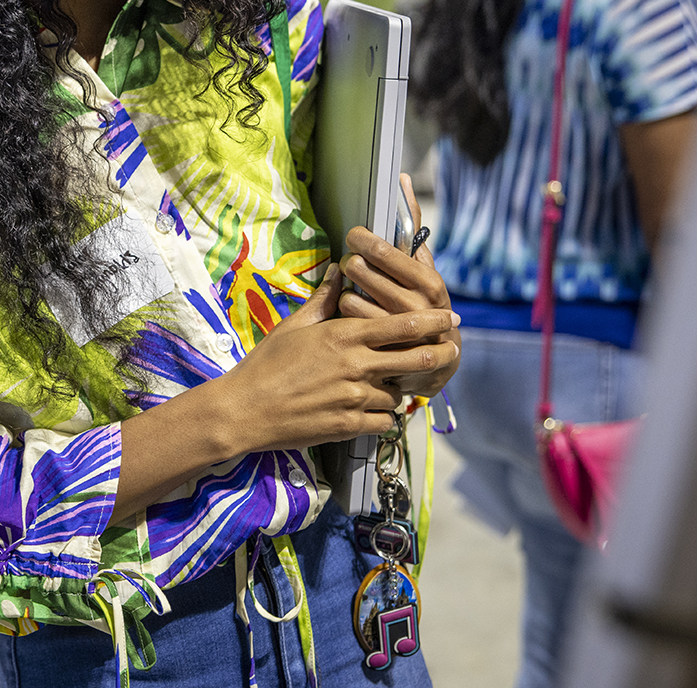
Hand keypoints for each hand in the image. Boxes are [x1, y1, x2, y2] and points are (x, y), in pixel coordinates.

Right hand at [216, 266, 459, 454]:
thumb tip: (339, 271)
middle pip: (416, 359)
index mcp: (343, 336)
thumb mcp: (293, 326)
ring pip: (398, 394)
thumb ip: (323, 300)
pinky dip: (382, 417)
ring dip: (396, 390)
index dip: (432, 321)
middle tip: (452, 350)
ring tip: (384, 387)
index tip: (450, 318)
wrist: (244, 409)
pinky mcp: (349, 426)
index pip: (402, 324)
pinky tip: (370, 412)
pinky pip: (384, 422)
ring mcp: (355, 399)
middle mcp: (355, 366)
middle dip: (440, 354)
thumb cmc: (265, 364)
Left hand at [335, 174, 457, 396]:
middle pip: (357, 268)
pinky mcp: (378, 347)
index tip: (356, 237)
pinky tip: (355, 311)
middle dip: (352, 262)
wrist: (437, 357)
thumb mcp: (424, 266)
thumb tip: (401, 180)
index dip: (360, 238)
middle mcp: (415, 305)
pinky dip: (344, 311)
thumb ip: (411, 226)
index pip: (380, 249)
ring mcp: (395, 330)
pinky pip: (345, 318)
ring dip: (347, 289)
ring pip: (347, 294)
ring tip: (358, 291)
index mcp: (428, 280)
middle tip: (355, 264)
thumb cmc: (424, 299)